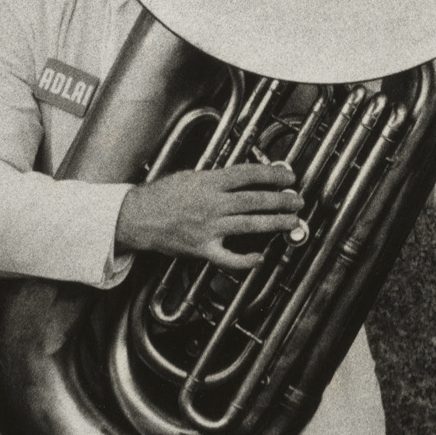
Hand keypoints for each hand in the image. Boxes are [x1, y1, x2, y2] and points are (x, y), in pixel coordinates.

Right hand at [115, 162, 302, 271]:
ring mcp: (209, 228)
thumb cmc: (161, 195)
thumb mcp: (190, 175)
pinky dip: (246, 259)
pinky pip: (229, 257)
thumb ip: (216, 178)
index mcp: (209, 182)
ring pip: (249, 225)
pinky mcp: (203, 249)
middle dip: (281, 200)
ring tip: (291, 222)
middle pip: (255, 200)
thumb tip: (242, 177)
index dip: (272, 175)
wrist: (137, 217)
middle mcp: (212, 204)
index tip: (288, 176)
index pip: (248, 174)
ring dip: (274, 223)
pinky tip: (259, 257)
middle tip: (297, 200)